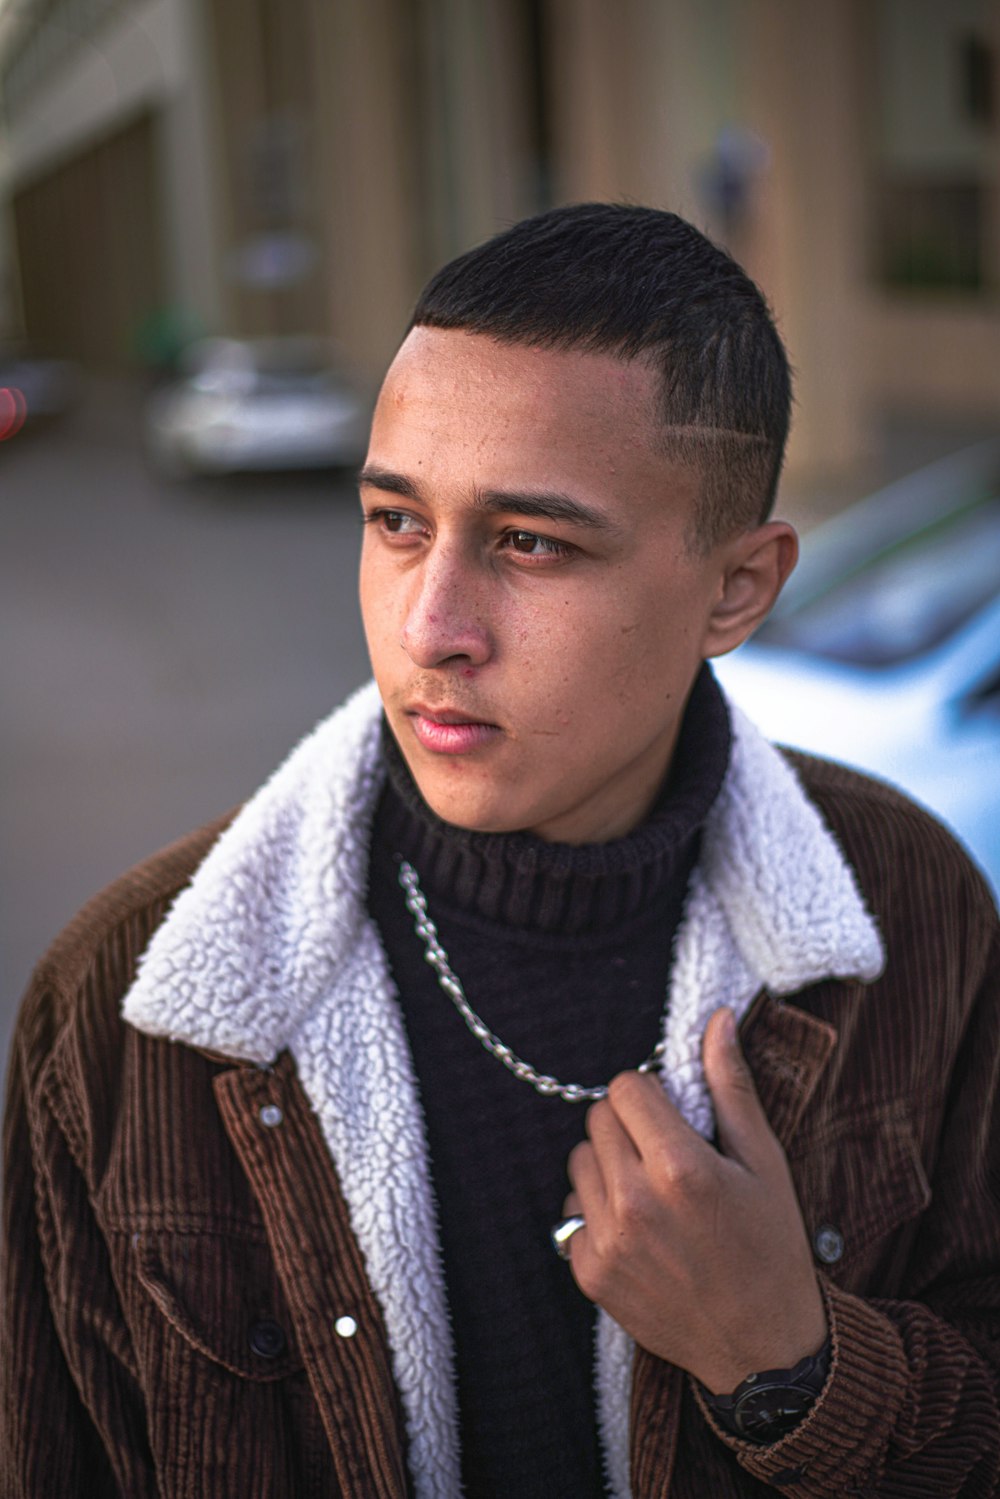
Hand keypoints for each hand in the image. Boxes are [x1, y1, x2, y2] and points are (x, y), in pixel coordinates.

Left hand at [562, 1006, 826, 1393]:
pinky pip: (573, 1211)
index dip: (651, 1095)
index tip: (672, 1116)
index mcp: (681, 1168)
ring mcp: (608, 1241)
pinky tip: (640, 1229)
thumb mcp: (764, 1162)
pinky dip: (599, 1211)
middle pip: (598, 1118)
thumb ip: (731, 1086)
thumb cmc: (771, 1247)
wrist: (762, 1348)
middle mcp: (635, 1203)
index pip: (627, 1088)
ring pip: (580, 1161)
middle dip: (628, 1124)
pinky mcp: (590, 1273)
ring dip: (608, 1165)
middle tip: (665, 1153)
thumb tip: (717, 1018)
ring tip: (652, 1192)